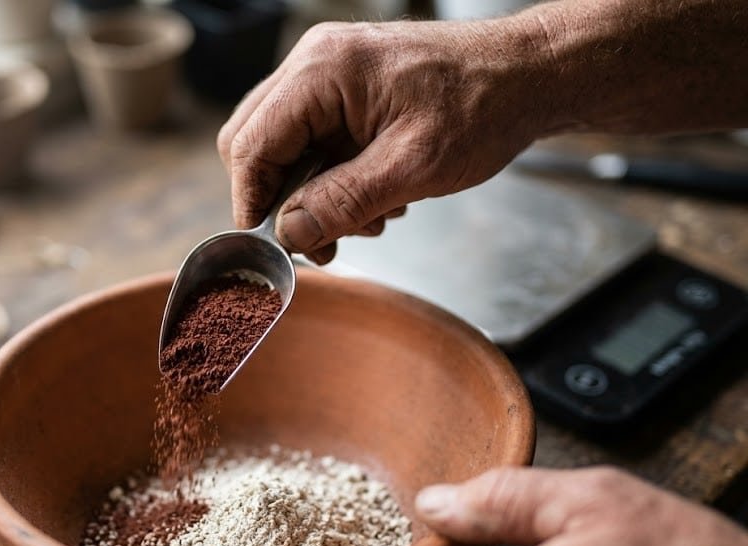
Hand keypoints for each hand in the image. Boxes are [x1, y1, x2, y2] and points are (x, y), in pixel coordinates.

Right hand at [217, 18, 551, 263]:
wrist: (530, 77)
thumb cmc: (483, 107)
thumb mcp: (413, 167)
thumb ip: (343, 202)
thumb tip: (290, 232)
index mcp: (323, 70)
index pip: (251, 143)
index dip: (253, 201)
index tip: (271, 246)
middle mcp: (316, 63)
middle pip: (256, 141)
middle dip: (284, 199)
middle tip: (320, 241)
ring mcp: (331, 74)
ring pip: (285, 147)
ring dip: (314, 194)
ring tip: (367, 219)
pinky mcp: (348, 91)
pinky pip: (316, 142)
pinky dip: (334, 179)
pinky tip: (377, 197)